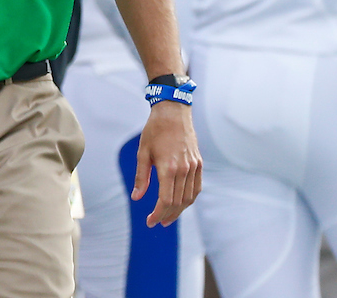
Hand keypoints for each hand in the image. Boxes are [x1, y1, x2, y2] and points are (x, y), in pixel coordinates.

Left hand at [132, 101, 201, 226]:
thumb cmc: (154, 131)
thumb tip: (137, 198)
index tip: (150, 222)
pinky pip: (196, 188)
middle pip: (178, 202)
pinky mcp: (199, 164)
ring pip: (189, 197)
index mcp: (168, 168)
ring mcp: (194, 167)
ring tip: (168, 217)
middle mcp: (184, 170)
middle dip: (167, 215)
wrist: (173, 113)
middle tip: (157, 223)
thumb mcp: (142, 153)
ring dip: (179, 210)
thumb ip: (142, 177)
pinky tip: (181, 203)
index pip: (165, 200)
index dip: (158, 214)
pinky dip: (189, 199)